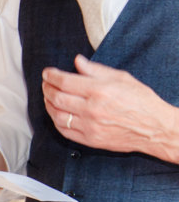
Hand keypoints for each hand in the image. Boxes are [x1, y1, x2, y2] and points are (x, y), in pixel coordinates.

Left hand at [43, 55, 178, 161]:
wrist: (154, 128)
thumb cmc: (141, 101)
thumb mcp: (122, 78)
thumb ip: (96, 70)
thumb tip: (77, 62)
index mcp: (100, 91)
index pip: (66, 82)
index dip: (52, 76)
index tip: (47, 73)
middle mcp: (92, 109)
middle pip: (58, 98)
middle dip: (47, 89)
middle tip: (46, 84)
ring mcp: (90, 126)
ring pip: (57, 115)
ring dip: (49, 105)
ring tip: (49, 97)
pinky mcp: (90, 140)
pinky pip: (64, 131)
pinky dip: (56, 121)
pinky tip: (56, 113)